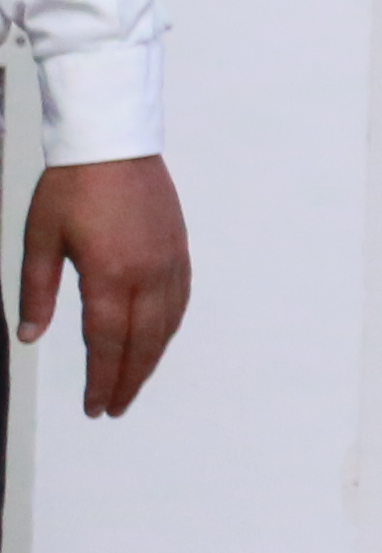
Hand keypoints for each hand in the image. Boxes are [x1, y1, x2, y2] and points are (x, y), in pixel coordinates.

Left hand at [18, 151, 190, 417]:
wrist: (113, 145)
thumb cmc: (72, 187)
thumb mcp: (40, 240)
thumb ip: (36, 291)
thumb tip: (31, 335)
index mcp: (110, 274)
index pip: (106, 341)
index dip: (100, 378)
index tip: (94, 405)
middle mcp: (147, 274)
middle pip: (142, 342)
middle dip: (128, 380)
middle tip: (115, 407)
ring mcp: (169, 263)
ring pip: (166, 326)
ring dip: (151, 360)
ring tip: (134, 383)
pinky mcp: (179, 251)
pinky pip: (180, 301)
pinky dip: (169, 329)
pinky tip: (160, 339)